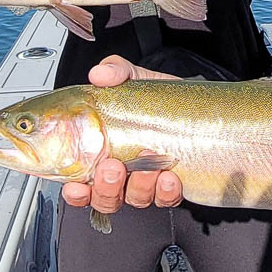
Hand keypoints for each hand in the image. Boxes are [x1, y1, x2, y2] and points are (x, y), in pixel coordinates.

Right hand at [61, 55, 183, 211]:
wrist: (195, 104)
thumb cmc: (158, 98)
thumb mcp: (135, 78)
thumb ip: (115, 71)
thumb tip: (99, 74)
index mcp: (104, 153)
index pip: (81, 183)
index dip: (75, 192)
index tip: (76, 187)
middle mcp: (124, 173)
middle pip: (105, 198)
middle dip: (106, 188)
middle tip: (113, 167)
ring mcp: (148, 181)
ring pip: (135, 199)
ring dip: (139, 186)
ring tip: (148, 165)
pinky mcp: (172, 186)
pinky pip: (166, 199)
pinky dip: (166, 192)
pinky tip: (170, 177)